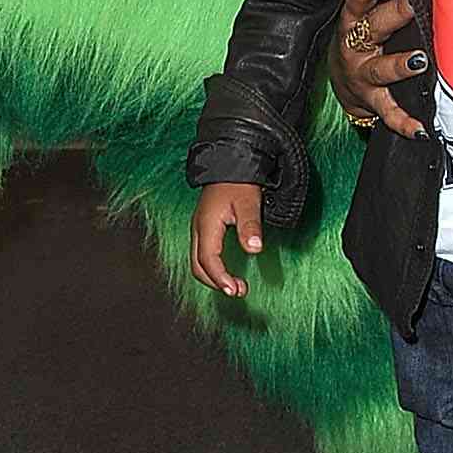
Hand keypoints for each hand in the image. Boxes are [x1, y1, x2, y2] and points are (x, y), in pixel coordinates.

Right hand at [190, 181, 264, 297]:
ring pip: (198, 261)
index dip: (220, 278)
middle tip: (238, 291)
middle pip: (198, 266)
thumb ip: (250, 225)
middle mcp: (198, 229)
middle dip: (215, 282)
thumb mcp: (248, 202)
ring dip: (214, 277)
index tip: (235, 290)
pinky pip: (202, 254)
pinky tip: (228, 270)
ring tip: (236, 285)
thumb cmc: (239, 181)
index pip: (208, 259)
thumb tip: (254, 249)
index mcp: (206, 225)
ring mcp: (199, 229)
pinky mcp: (205, 228)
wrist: (229, 161)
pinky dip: (213, 268)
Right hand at [329, 0, 427, 137]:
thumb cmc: (363, 38)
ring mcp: (362, 74)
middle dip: (396, 13)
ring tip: (421, 62)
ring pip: (381, 69)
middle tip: (417, 2)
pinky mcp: (371, 100)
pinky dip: (404, 122)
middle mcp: (354, 44)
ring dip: (400, 65)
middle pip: (374, 25)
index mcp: (354, 17)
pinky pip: (388, 112)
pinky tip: (422, 129)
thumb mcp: (366, 15)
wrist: (342, 82)